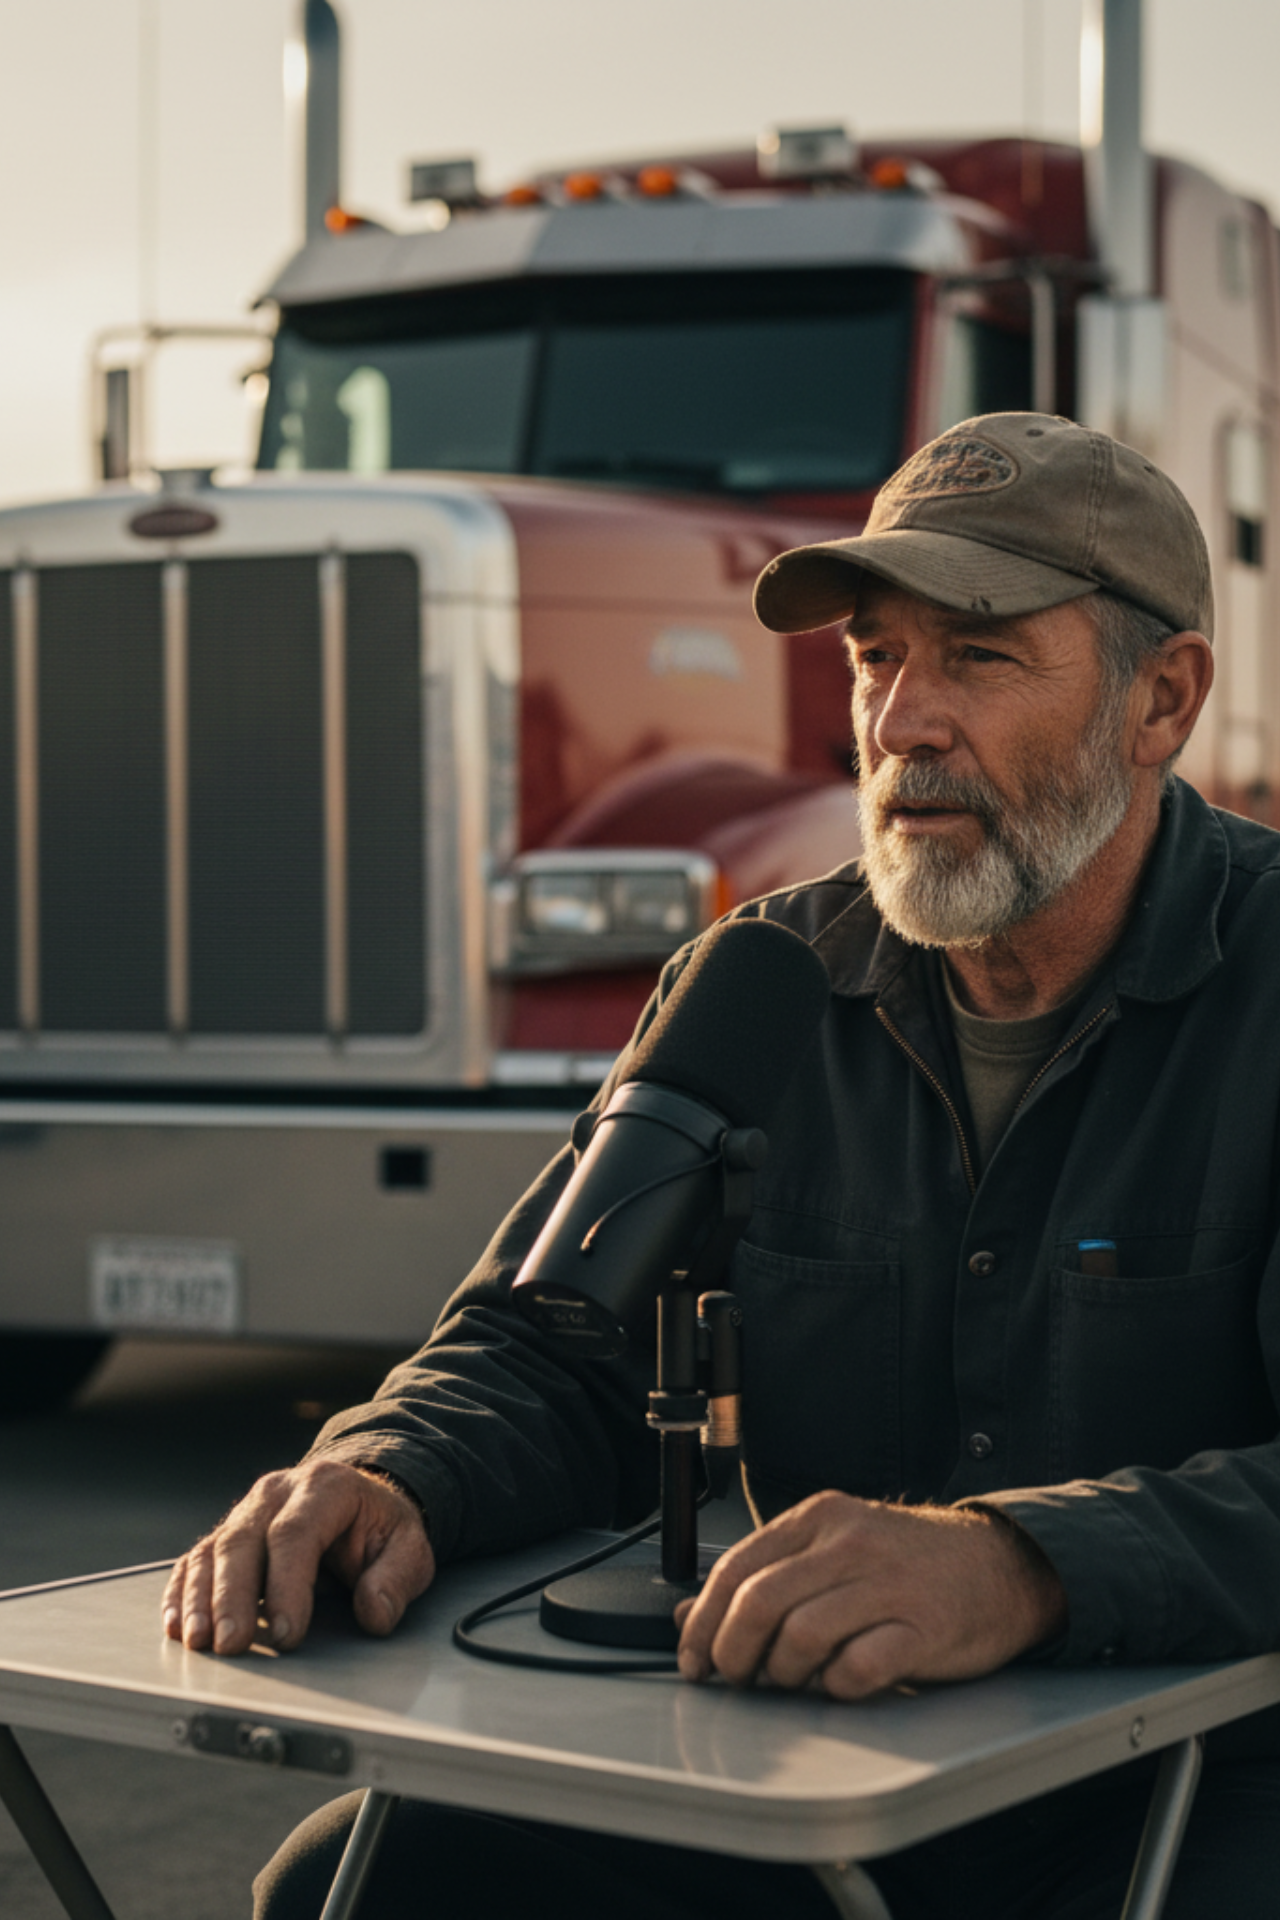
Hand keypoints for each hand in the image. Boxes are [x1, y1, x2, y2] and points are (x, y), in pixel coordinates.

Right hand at [161, 1460, 435, 1656]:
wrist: (360, 1499)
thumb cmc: (381, 1527)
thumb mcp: (409, 1547)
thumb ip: (396, 1578)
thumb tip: (374, 1612)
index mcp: (325, 1487)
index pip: (296, 1534)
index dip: (287, 1585)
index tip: (286, 1633)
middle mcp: (278, 1492)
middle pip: (243, 1541)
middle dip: (232, 1597)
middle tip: (231, 1645)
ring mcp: (247, 1510)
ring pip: (213, 1550)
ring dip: (199, 1599)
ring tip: (198, 1642)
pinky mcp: (228, 1532)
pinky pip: (194, 1559)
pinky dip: (181, 1592)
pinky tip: (176, 1624)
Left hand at [675, 1491, 1066, 1698]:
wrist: (1001, 1566)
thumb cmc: (908, 1565)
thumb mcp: (833, 1552)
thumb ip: (767, 1577)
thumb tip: (693, 1614)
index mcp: (820, 1518)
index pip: (737, 1565)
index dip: (704, 1619)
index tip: (693, 1658)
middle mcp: (850, 1543)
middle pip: (760, 1601)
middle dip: (732, 1652)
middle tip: (736, 1680)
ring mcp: (888, 1584)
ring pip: (801, 1635)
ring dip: (783, 1674)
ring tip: (792, 1682)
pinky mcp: (923, 1628)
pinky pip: (858, 1667)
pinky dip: (836, 1686)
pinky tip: (840, 1683)